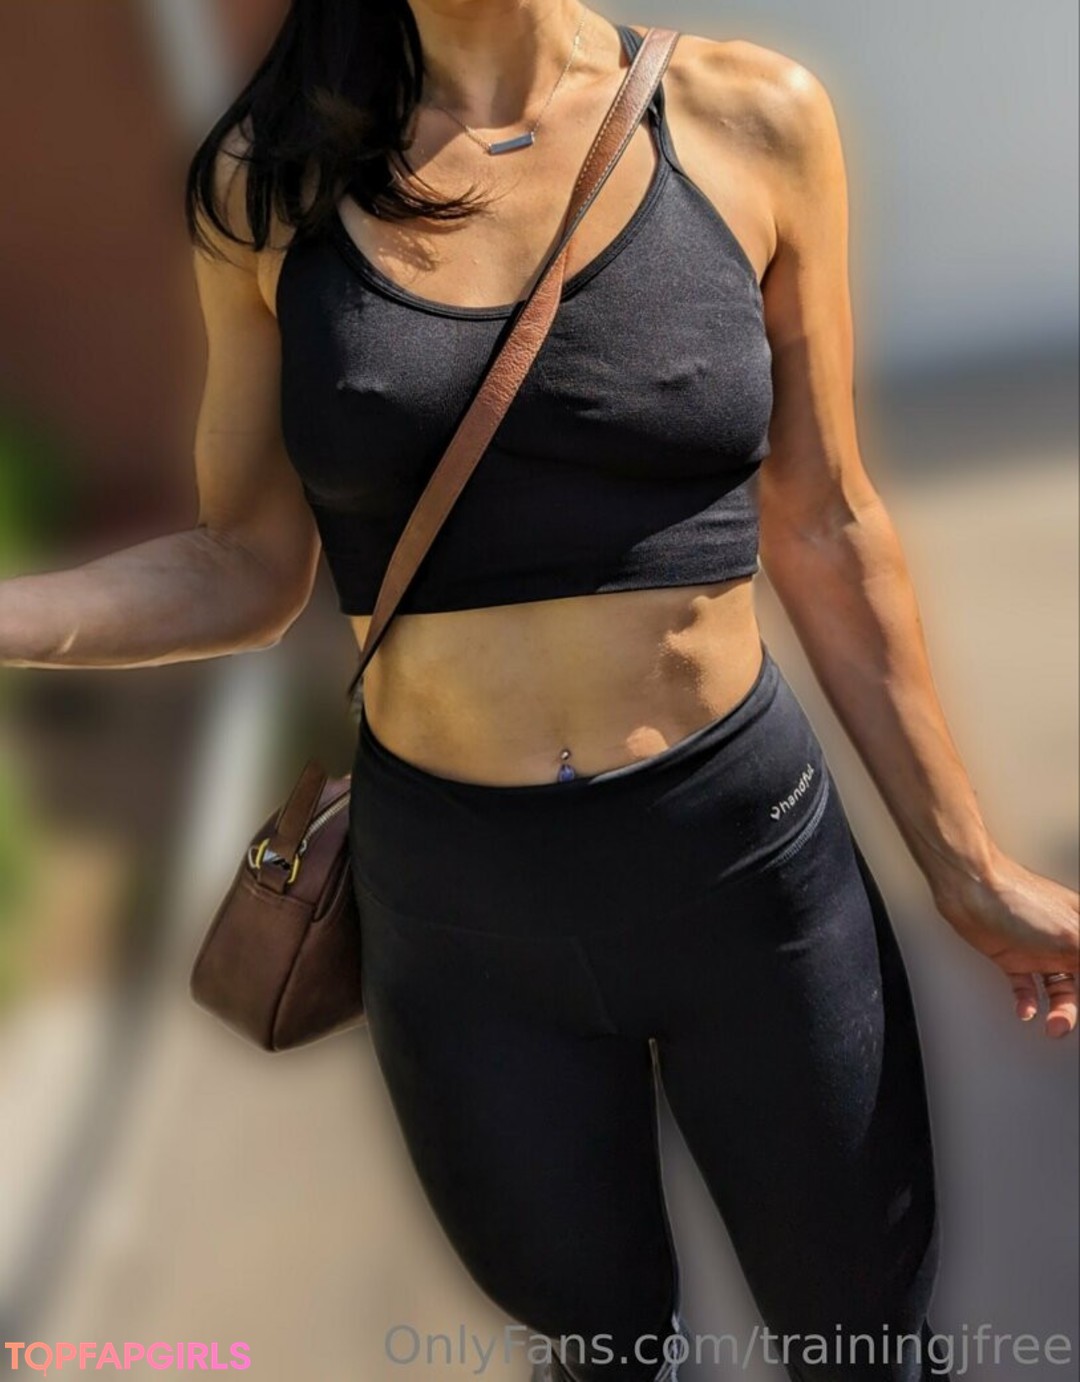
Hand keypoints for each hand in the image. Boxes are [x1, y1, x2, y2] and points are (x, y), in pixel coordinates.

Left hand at [932, 847, 1078, 1036]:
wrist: (968, 889)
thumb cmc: (1017, 898)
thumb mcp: (1072, 933)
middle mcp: (1063, 939)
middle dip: (1076, 1006)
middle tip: (1068, 1023)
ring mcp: (1036, 948)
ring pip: (1057, 989)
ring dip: (1058, 1011)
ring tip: (1053, 1026)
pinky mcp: (1010, 955)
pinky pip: (1025, 987)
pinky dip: (1027, 1003)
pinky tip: (1026, 1011)